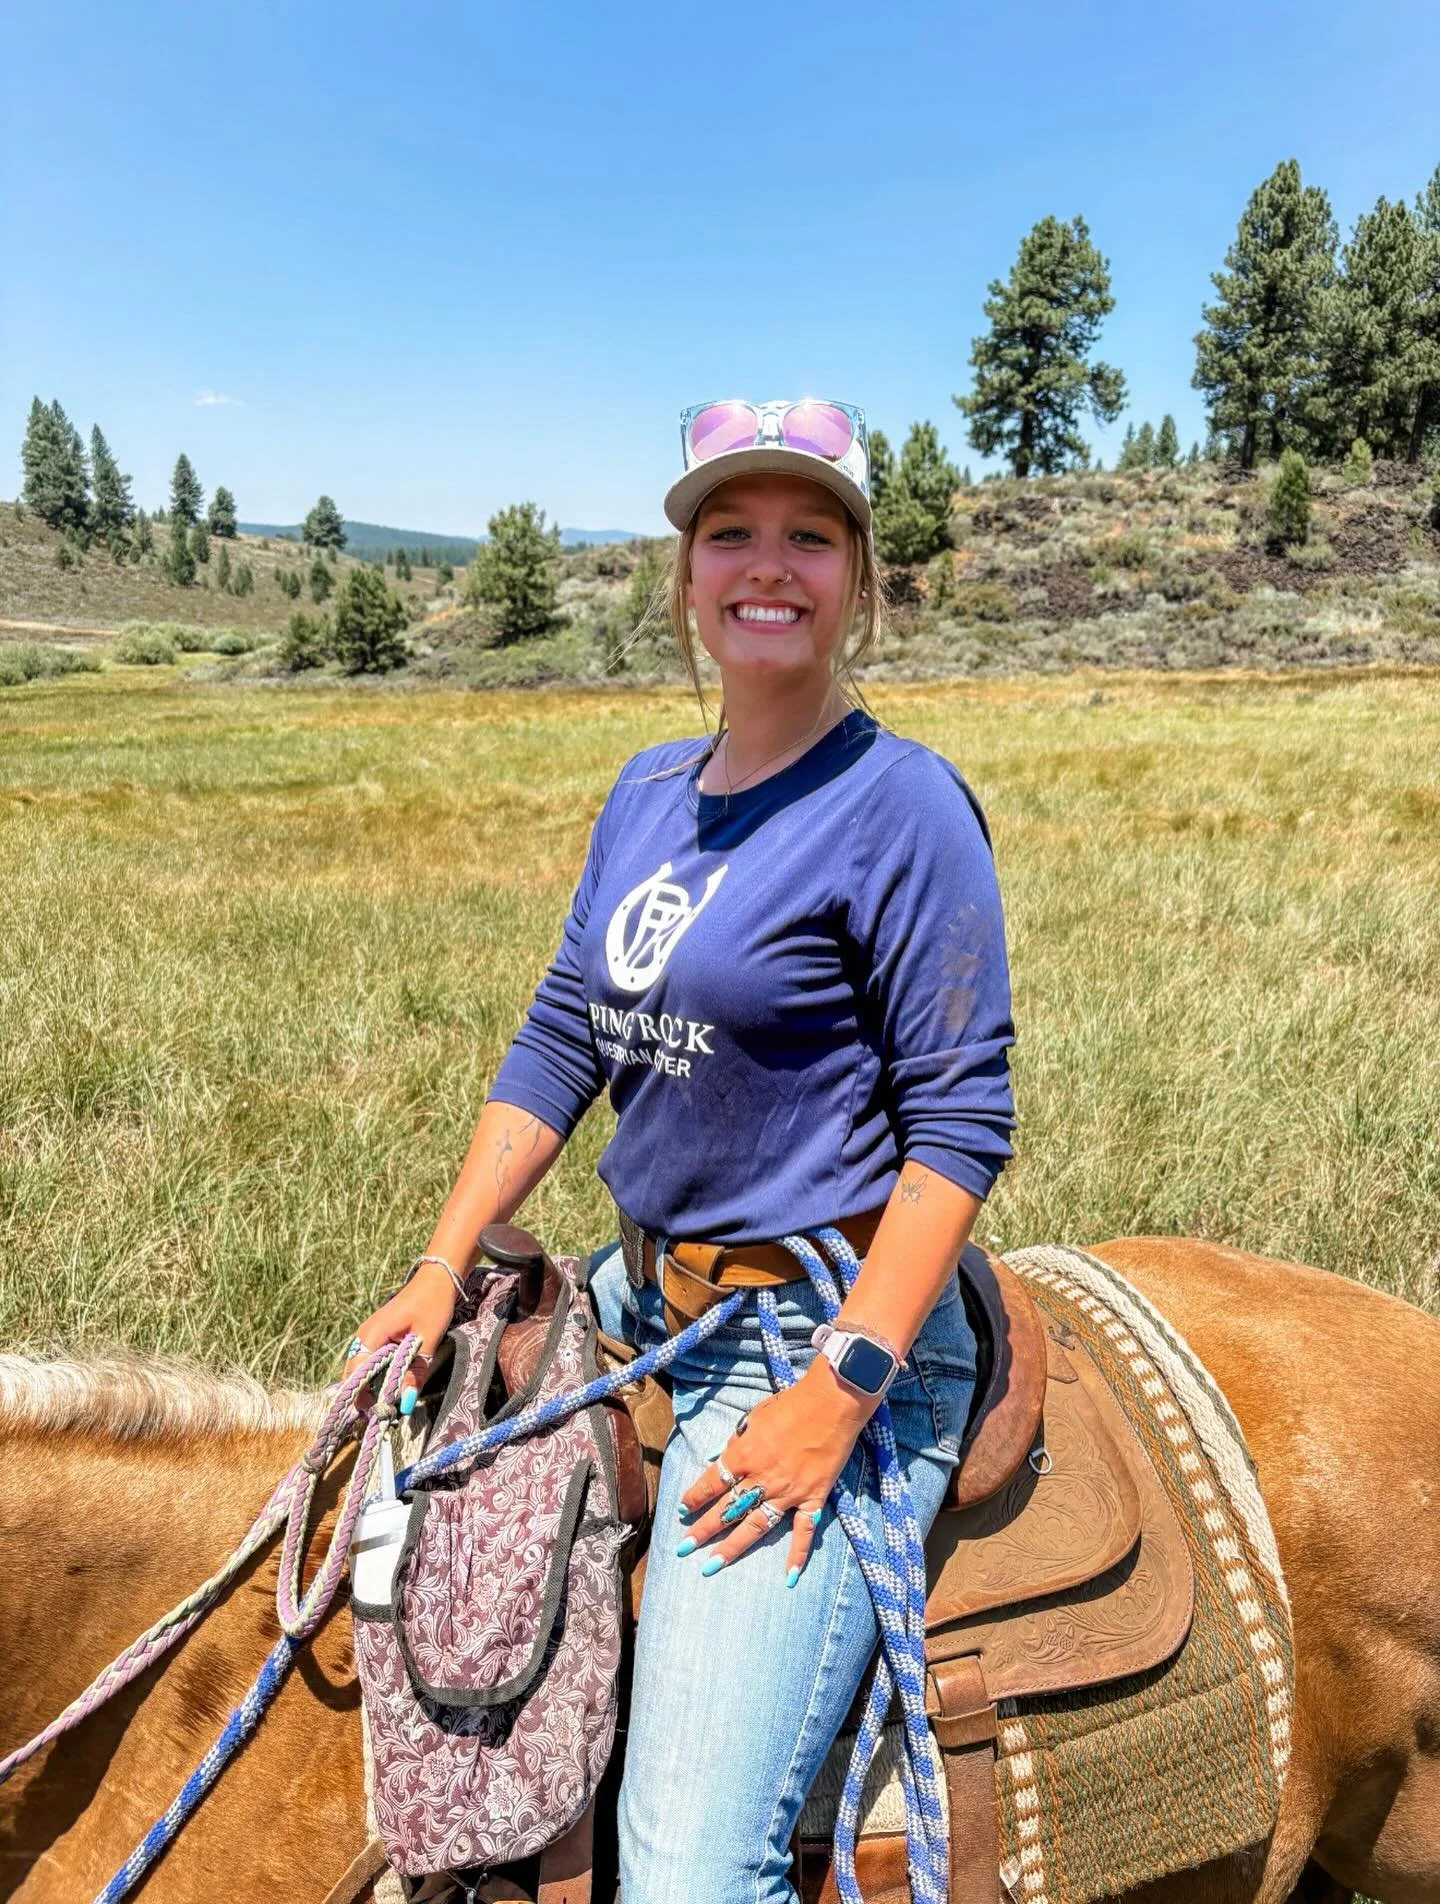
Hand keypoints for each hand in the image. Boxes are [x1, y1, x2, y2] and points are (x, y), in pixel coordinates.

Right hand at [343, 1262, 457, 1411]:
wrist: (437, 1279)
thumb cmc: (432, 1304)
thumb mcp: (427, 1340)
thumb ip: (415, 1371)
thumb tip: (406, 1402)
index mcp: (371, 1336)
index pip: (354, 1374)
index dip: (362, 1397)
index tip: (378, 1414)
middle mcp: (363, 1337)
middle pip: (355, 1375)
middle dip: (367, 1396)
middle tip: (387, 1413)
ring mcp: (369, 1336)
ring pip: (364, 1369)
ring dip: (375, 1386)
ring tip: (391, 1403)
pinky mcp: (378, 1337)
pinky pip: (372, 1361)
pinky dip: (381, 1375)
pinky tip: (395, 1385)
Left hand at [676, 1360, 874, 1581]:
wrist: (832, 1402)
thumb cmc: (792, 1404)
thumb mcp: (754, 1416)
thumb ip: (737, 1441)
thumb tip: (721, 1460)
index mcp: (744, 1454)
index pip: (712, 1482)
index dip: (695, 1497)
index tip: (682, 1509)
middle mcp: (762, 1478)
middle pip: (727, 1509)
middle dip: (702, 1530)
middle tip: (682, 1548)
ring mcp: (789, 1492)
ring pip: (755, 1526)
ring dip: (732, 1548)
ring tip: (711, 1566)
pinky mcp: (813, 1498)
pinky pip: (804, 1531)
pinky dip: (798, 1554)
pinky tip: (789, 1577)